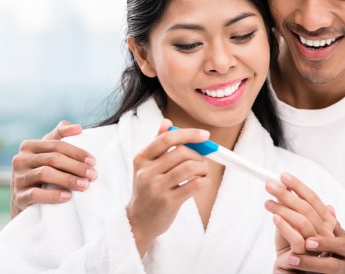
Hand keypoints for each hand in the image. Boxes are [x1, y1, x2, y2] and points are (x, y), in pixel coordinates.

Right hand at [10, 120, 96, 217]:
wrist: (24, 201)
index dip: (76, 152)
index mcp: (28, 146)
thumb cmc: (41, 171)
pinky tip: (68, 197)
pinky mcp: (18, 197)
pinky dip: (53, 195)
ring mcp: (18, 179)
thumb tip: (78, 128)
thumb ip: (61, 135)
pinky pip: (35, 194)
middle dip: (76, 167)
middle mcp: (20, 160)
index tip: (93, 161)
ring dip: (68, 180)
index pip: (56, 145)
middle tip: (93, 175)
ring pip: (44, 174)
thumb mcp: (48, 152)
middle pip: (52, 159)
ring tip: (84, 185)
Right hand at [126, 119, 210, 256]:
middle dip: (197, 154)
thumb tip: (167, 122)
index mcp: (141, 159)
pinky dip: (204, 181)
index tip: (205, 135)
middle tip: (202, 160)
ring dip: (202, 168)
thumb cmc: (147, 190)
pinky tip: (203, 182)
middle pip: (180, 152)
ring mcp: (156, 188)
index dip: (189, 134)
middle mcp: (146, 172)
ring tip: (203, 172)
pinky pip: (193, 185)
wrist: (139, 221)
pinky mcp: (168, 202)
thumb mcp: (146, 166)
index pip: (167, 138)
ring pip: (188, 168)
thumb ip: (157, 144)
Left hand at [266, 173, 344, 272]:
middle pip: (308, 208)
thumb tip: (289, 189)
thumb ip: (297, 213)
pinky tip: (274, 219)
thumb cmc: (303, 256)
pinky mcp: (310, 259)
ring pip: (304, 222)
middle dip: (287, 194)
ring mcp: (320, 246)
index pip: (314, 199)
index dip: (298, 186)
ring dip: (283, 210)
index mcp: (327, 224)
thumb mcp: (300, 232)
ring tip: (267, 203)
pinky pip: (298, 240)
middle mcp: (328, 233)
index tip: (283, 175)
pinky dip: (285, 227)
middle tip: (270, 185)